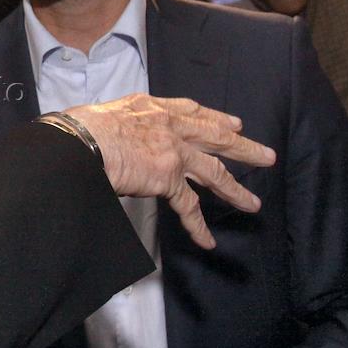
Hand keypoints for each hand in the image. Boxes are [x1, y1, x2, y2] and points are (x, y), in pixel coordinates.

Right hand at [62, 95, 274, 249]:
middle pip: (216, 137)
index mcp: (152, 107)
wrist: (82, 142)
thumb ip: (124, 123)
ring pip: (213, 172)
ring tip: (253, 204)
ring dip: (235, 190)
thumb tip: (117, 136)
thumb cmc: (82, 129)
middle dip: (243, 147)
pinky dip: (197, 225)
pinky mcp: (168, 177)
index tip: (234, 124)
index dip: (216, 118)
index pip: (192, 111)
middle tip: (265, 155)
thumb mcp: (108, 113)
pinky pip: (188, 206)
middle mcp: (169, 125)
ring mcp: (174, 151)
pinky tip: (207, 240)